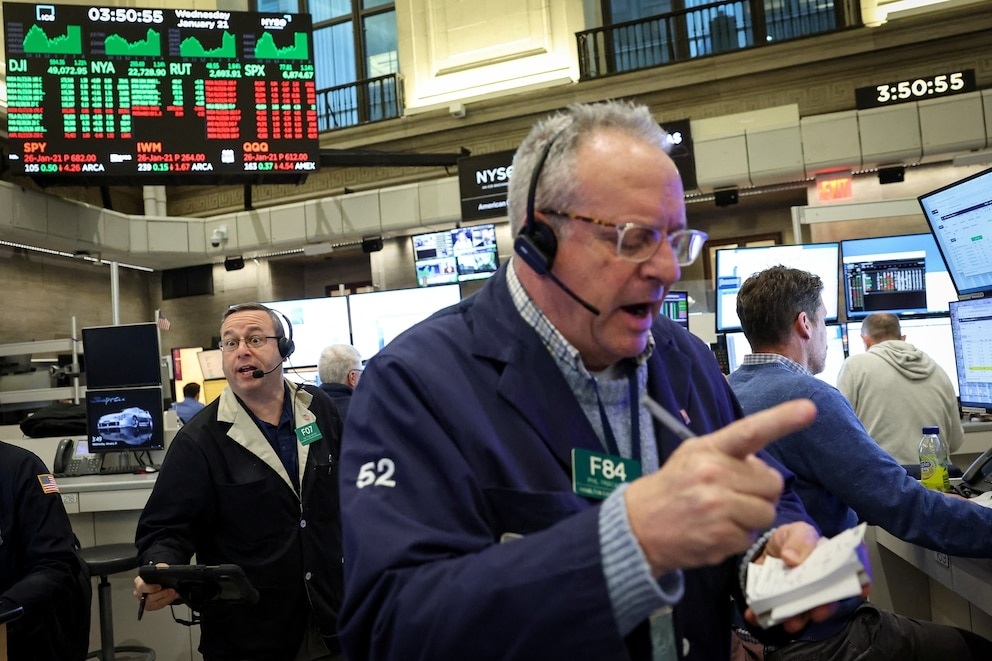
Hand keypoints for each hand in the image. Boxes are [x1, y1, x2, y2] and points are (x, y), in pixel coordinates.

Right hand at [133, 562, 178, 611]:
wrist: (159, 581)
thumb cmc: (157, 575)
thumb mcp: (159, 567)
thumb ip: (161, 567)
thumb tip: (164, 569)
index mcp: (139, 582)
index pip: (141, 587)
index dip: (151, 588)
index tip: (159, 587)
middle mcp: (139, 593)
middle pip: (150, 597)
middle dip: (163, 594)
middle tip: (172, 591)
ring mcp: (144, 601)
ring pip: (155, 604)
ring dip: (166, 599)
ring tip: (174, 594)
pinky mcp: (149, 606)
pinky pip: (158, 606)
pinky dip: (167, 601)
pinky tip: (172, 597)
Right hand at [625, 399, 816, 576]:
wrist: (638, 525)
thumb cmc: (675, 486)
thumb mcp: (693, 456)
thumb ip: (728, 454)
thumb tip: (764, 468)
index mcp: (709, 450)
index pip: (750, 431)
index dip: (782, 420)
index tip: (809, 409)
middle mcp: (714, 475)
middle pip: (772, 483)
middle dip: (760, 491)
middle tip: (735, 494)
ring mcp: (718, 508)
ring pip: (767, 512)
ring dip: (752, 516)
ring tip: (724, 514)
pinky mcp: (721, 537)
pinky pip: (751, 536)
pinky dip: (738, 536)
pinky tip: (716, 530)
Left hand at [743, 524, 871, 632]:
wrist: (765, 548)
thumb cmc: (790, 540)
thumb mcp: (796, 531)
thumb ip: (798, 540)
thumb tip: (792, 558)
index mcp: (831, 564)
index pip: (855, 572)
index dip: (862, 580)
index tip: (862, 589)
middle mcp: (821, 584)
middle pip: (829, 598)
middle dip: (824, 607)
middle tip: (816, 613)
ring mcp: (801, 596)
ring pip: (804, 611)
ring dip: (796, 618)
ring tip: (785, 621)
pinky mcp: (781, 602)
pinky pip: (774, 613)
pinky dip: (764, 616)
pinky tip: (755, 616)